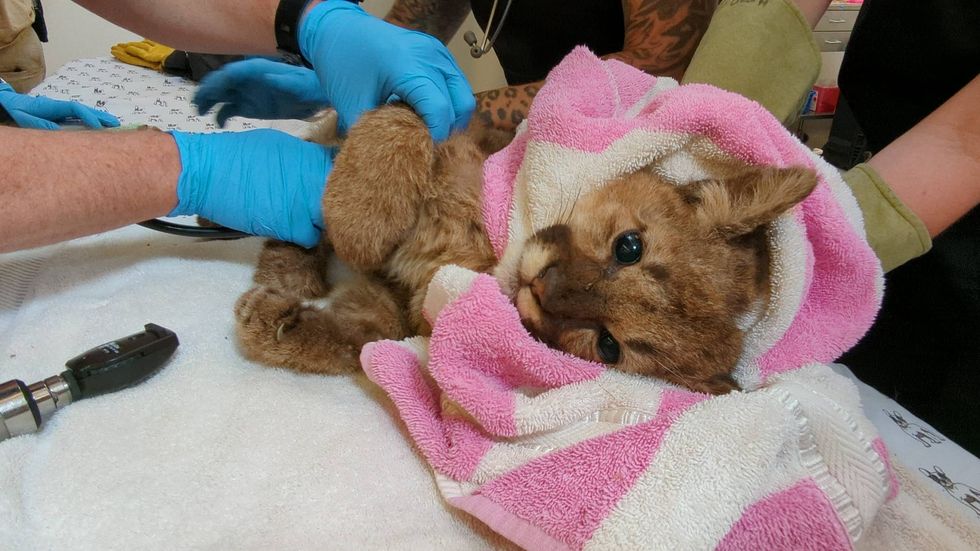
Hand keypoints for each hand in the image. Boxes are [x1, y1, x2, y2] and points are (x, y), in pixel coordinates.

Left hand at [0, 83, 119, 129]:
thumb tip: (59, 132)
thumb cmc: (18, 111)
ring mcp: (61, 110)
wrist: (11, 103)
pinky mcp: (61, 115)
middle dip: (100, 116)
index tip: (98, 127)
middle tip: (116, 124)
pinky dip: (92, 121)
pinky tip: (100, 127)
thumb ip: (41, 124)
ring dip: (99, 118)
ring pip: (84, 112)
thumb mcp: (25, 119)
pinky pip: (79, 117)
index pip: (75, 109)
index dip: (88, 116)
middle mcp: (60, 106)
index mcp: (52, 106)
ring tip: (114, 125)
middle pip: (84, 109)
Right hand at [168, 129, 333, 246]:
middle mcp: (317, 181)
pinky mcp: (293, 227)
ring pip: (330, 221)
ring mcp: (308, 205)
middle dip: (333, 203)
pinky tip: (291, 228)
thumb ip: (304, 158)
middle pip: (343, 200)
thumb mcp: (280, 145)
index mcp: (315, 158)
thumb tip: (314, 167)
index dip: (339, 182)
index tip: (331, 186)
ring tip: (302, 216)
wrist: (208, 172)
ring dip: (319, 222)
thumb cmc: (238, 155)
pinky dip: (304, 236)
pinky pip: (311, 237)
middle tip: (316, 205)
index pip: (345, 173)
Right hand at [193, 58, 329, 126]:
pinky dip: (222, 117)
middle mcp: (246, 81)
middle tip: (196, 102)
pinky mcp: (248, 107)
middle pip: (221, 84)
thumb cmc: (306, 86)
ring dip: (209, 103)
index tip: (208, 90)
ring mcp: (245, 94)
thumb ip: (283, 81)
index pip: (232, 73)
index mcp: (255, 71)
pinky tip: (220, 125)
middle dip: (207, 91)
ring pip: (221, 96)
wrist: (311, 97)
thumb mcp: (297, 84)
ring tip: (199, 112)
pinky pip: (230, 111)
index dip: (219, 80)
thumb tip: (270, 77)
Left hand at [298, 0, 474, 139]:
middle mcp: (430, 55)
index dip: (436, 138)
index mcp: (408, 66)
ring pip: (463, 95)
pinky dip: (449, 102)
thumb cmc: (342, 65)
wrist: (339, 29)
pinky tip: (427, 112)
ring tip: (427, 131)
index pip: (440, 110)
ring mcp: (438, 51)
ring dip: (451, 117)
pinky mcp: (439, 51)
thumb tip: (392, 162)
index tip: (422, 154)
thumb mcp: (353, 105)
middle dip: (446, 130)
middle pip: (459, 104)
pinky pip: (456, 83)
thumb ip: (377, 133)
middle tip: (425, 147)